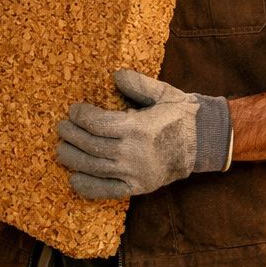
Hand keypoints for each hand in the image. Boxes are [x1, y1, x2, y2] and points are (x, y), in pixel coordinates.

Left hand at [55, 69, 232, 199]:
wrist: (204, 142)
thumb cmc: (180, 114)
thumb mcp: (163, 93)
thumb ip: (138, 83)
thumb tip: (115, 75)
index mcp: (139, 129)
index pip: (98, 124)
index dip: (80, 116)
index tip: (74, 110)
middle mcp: (135, 154)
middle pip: (92, 146)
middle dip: (71, 135)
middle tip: (62, 127)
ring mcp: (136, 173)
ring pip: (94, 167)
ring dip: (73, 158)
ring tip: (61, 148)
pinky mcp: (138, 187)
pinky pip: (107, 190)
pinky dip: (88, 186)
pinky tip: (74, 178)